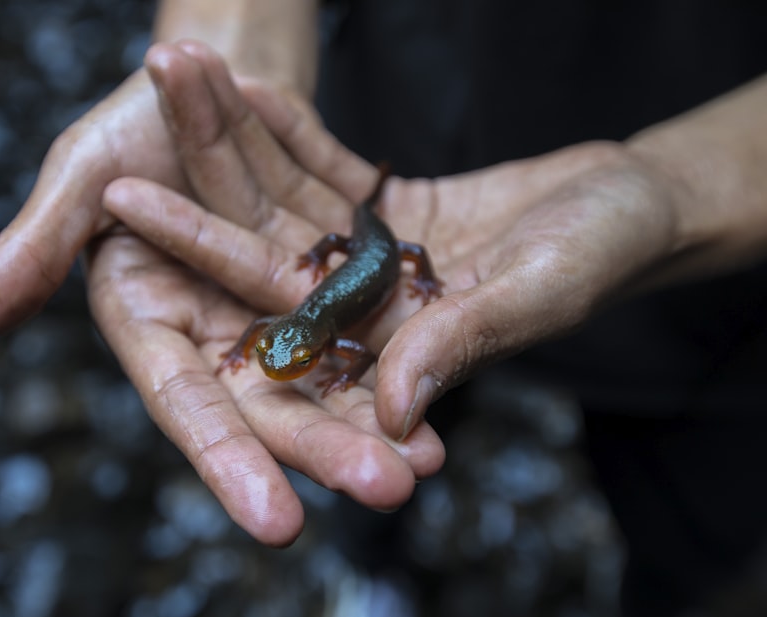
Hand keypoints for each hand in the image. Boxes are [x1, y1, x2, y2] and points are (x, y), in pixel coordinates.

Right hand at [0, 40, 444, 546]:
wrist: (206, 79)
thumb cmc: (128, 128)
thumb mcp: (79, 181)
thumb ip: (28, 255)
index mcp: (155, 329)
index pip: (190, 408)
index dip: (229, 465)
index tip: (279, 524)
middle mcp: (220, 336)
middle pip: (275, 405)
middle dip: (327, 449)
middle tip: (389, 489)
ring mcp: (279, 313)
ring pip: (333, 374)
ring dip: (383, 416)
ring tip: (434, 460)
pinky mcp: (327, 279)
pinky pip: (370, 320)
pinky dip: (406, 349)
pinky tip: (447, 383)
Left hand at [108, 44, 684, 442]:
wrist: (638, 205)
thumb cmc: (602, 254)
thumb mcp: (536, 292)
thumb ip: (462, 342)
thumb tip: (392, 409)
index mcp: (380, 341)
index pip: (270, 299)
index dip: (200, 245)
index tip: (128, 201)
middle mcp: (357, 307)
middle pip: (257, 238)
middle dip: (197, 168)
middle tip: (134, 100)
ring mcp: (365, 259)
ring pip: (281, 193)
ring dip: (231, 129)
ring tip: (178, 58)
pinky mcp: (385, 213)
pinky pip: (321, 166)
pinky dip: (286, 124)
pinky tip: (239, 80)